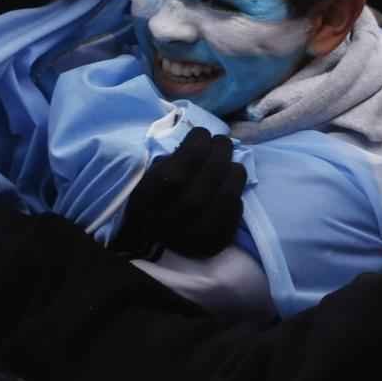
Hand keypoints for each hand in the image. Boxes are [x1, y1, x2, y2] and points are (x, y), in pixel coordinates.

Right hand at [110, 128, 246, 259]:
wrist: (146, 240)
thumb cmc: (149, 198)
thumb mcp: (146, 175)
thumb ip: (170, 160)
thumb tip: (202, 142)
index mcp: (147, 198)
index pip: (178, 168)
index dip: (197, 143)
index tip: (201, 134)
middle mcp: (170, 220)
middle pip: (207, 181)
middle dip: (220, 153)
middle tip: (222, 142)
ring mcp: (193, 237)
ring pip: (225, 199)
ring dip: (234, 173)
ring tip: (231, 163)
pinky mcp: (211, 245)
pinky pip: (233, 218)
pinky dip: (235, 198)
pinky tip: (229, 188)